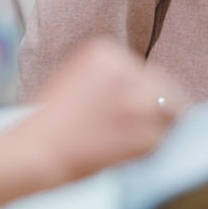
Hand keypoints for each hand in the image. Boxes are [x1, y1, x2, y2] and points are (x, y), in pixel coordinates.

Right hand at [12, 38, 187, 188]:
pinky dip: (153, 150)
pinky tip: (133, 156)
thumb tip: (139, 91)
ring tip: (141, 143)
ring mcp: (138, 102)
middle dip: (161, 109)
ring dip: (162, 129)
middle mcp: (127, 71)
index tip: (137, 111)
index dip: (146, 94)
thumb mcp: (74, 78)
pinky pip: (164, 140)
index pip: (145, 72)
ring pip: (172, 114)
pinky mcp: (144, 133)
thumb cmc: (47, 122)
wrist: (35, 150)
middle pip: (164, 89)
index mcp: (107, 52)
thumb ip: (109, 78)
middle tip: (149, 129)